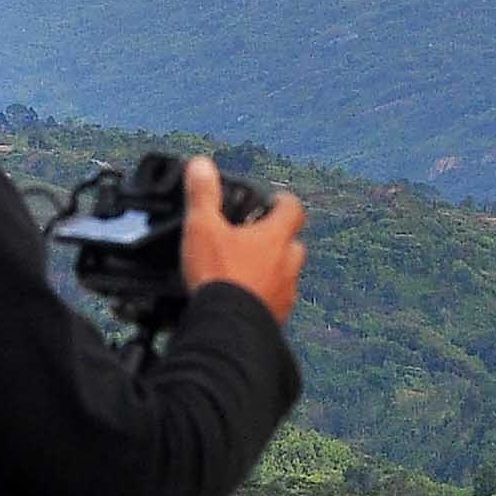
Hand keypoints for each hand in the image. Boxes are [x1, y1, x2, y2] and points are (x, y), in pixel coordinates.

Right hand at [181, 154, 307, 322]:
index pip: (293, 209)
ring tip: (247, 271)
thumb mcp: (202, 228)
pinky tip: (244, 301)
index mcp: (275, 238)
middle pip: (294, 244)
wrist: (228, 330)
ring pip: (287, 276)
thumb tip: (201, 165)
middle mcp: (287, 265)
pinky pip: (275, 304)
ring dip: (273, 271)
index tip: (274, 200)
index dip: (284, 202)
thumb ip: (202, 195)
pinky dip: (264, 298)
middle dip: (279, 239)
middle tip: (257, 237)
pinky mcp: (276, 320)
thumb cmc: (219, 276)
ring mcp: (284, 294)